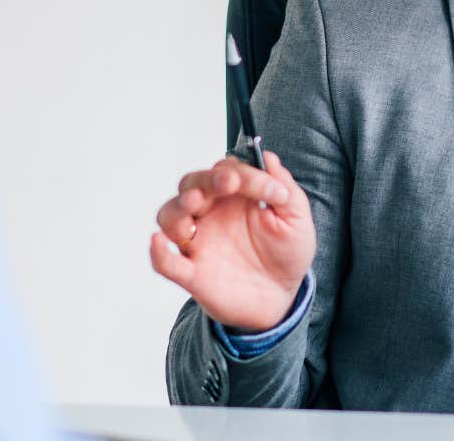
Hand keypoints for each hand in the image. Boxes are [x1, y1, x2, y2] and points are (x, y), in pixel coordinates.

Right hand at [148, 151, 315, 331]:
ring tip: (195, 205)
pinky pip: (166, 263)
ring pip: (169, 216)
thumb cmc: (286, 252)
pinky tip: (158, 242)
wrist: (282, 296)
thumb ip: (284, 189)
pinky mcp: (193, 273)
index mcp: (234, 196)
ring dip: (178, 208)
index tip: (274, 191)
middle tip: (229, 183)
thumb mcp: (296, 218)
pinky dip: (158, 253)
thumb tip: (268, 157)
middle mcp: (210, 214)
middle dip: (207, 180)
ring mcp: (198, 242)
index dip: (247, 173)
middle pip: (191, 184)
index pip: (227, 170)